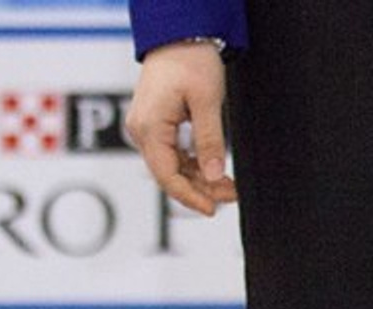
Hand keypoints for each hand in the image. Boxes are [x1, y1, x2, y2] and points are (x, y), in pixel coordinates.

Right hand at [126, 42, 237, 215]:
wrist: (179, 34)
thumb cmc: (190, 60)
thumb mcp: (207, 102)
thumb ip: (209, 141)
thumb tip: (214, 176)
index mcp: (149, 127)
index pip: (167, 176)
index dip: (190, 197)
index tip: (212, 209)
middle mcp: (142, 130)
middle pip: (170, 175)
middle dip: (201, 189)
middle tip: (231, 194)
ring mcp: (147, 127)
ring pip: (173, 167)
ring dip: (199, 179)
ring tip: (228, 184)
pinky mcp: (155, 125)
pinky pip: (173, 154)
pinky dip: (193, 165)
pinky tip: (213, 169)